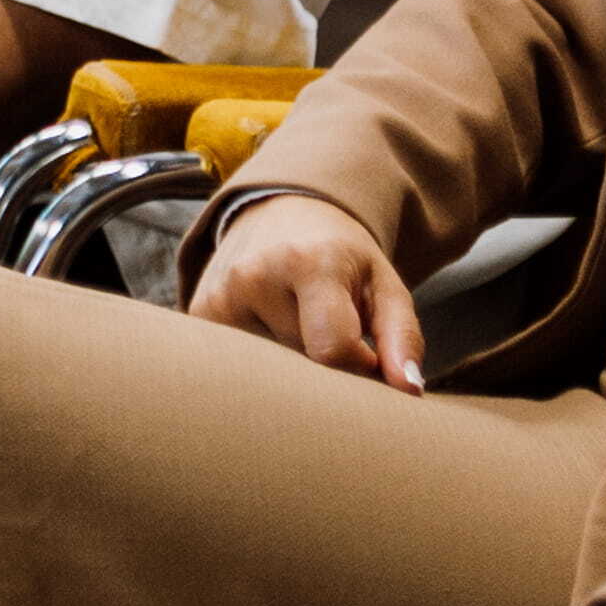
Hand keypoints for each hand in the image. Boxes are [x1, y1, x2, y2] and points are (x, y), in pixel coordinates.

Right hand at [187, 190, 426, 390]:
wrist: (278, 213)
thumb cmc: (341, 257)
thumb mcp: (384, 284)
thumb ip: (403, 336)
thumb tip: (407, 391)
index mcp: (308, 262)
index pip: (334, 351)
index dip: (361, 366)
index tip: (369, 353)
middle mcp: (253, 275)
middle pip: (304, 365)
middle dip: (327, 367)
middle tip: (334, 336)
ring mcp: (218, 295)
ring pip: (273, 370)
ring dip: (295, 362)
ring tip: (300, 325)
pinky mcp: (199, 312)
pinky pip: (244, 363)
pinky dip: (266, 358)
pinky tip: (271, 326)